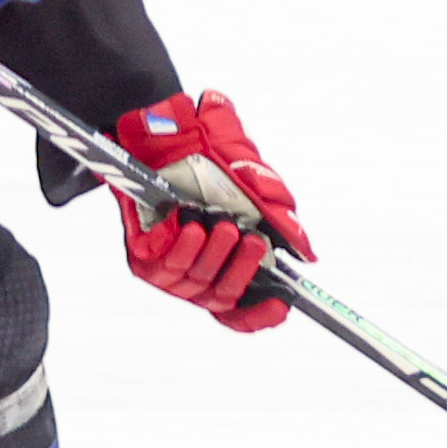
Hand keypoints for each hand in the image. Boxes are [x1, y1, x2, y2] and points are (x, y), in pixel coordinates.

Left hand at [111, 91, 310, 332]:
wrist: (167, 132)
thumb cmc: (209, 160)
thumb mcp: (253, 186)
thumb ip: (278, 219)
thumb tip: (305, 252)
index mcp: (224, 266)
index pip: (240, 311)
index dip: (260, 315)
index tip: (280, 305)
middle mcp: (196, 272)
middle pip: (222, 297)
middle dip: (241, 270)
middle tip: (253, 241)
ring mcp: (167, 268)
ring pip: (195, 280)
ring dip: (213, 254)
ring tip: (223, 225)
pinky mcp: (141, 255)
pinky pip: (162, 263)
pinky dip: (179, 246)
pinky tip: (189, 225)